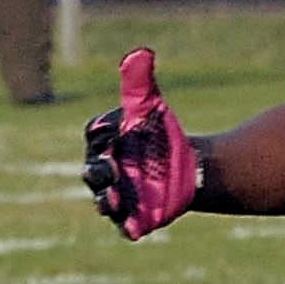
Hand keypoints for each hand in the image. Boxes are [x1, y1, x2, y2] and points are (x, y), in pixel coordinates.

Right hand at [82, 48, 198, 239]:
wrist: (191, 165)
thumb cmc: (161, 134)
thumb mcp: (150, 106)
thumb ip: (140, 83)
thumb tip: (141, 53)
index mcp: (101, 144)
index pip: (95, 138)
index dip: (101, 135)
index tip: (114, 130)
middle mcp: (104, 172)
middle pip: (93, 172)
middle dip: (98, 172)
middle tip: (110, 167)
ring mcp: (119, 196)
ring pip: (106, 202)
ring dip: (108, 202)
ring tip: (115, 200)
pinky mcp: (138, 216)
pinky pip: (128, 226)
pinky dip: (129, 228)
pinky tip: (136, 230)